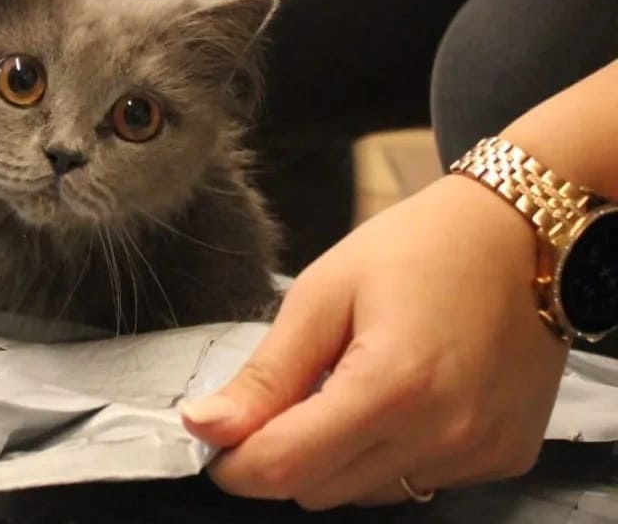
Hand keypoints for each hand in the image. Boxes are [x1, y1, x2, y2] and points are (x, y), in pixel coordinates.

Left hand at [181, 174, 570, 509]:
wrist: (523, 234)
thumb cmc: (417, 248)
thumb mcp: (323, 295)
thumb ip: (266, 374)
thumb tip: (204, 426)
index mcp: (392, 387)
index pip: (286, 467)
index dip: (235, 464)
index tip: (216, 438)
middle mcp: (444, 434)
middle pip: (320, 490)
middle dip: (283, 455)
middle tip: (287, 395)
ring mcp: (480, 453)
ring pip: (365, 493)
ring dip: (336, 458)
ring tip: (350, 385)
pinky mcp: (504, 458)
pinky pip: (416, 482)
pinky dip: (388, 454)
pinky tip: (399, 400)